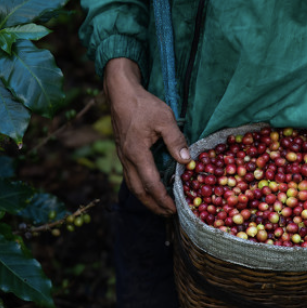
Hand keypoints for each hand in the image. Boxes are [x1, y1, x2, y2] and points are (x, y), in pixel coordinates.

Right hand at [104, 58, 190, 215]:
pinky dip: (141, 187)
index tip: (174, 208)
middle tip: (168, 214)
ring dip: (146, 198)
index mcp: (136, 153)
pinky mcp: (123, 152)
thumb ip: (176, 140)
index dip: (162, 198)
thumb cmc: (143, 104)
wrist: (120, 93)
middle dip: (153, 205)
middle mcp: (127, 159)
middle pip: (138, 191)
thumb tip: (186, 160)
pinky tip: (150, 187)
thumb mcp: (164, 118)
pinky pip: (131, 176)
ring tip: (160, 206)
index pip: (150, 184)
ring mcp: (123, 156)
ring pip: (133, 185)